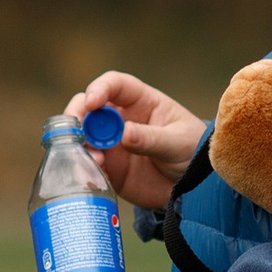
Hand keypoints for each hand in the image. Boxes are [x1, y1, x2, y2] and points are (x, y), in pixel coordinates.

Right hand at [66, 71, 206, 209]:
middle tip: (77, 130)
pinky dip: (85, 167)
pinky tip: (94, 174)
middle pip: (88, 107)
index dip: (100, 88)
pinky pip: (88, 164)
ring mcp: (111, 143)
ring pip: (82, 136)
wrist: (194, 187)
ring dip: (80, 144)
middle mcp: (120, 119)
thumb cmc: (191, 152)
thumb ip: (152, 138)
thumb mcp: (178, 143)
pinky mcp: (108, 167)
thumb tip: (125, 134)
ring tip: (96, 160)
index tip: (92, 102)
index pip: (115, 85)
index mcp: (141, 101)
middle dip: (78, 114)